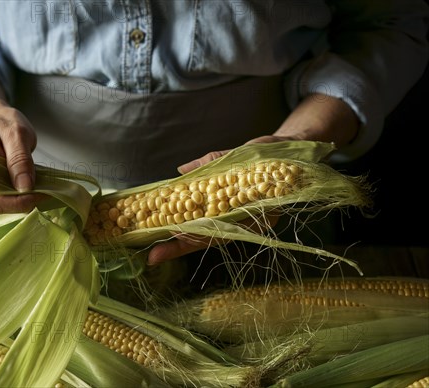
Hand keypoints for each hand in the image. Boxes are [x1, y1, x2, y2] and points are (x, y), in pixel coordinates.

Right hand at [0, 103, 44, 213]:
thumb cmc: (4, 124)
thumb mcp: (16, 134)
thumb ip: (19, 159)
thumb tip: (24, 186)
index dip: (21, 202)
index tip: (43, 192)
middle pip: (3, 208)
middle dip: (26, 201)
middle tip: (46, 186)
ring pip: (9, 206)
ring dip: (28, 198)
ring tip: (39, 180)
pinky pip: (12, 200)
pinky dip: (26, 194)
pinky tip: (33, 182)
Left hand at [149, 93, 358, 264]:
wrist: (290, 153)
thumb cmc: (271, 153)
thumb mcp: (245, 152)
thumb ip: (213, 162)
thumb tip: (182, 171)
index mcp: (252, 211)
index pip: (218, 230)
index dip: (194, 236)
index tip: (172, 240)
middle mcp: (244, 220)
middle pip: (207, 238)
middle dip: (179, 248)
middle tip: (152, 256)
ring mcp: (237, 217)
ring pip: (205, 234)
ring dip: (179, 241)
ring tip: (154, 248)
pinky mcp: (229, 210)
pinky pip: (208, 222)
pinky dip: (188, 224)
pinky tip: (167, 226)